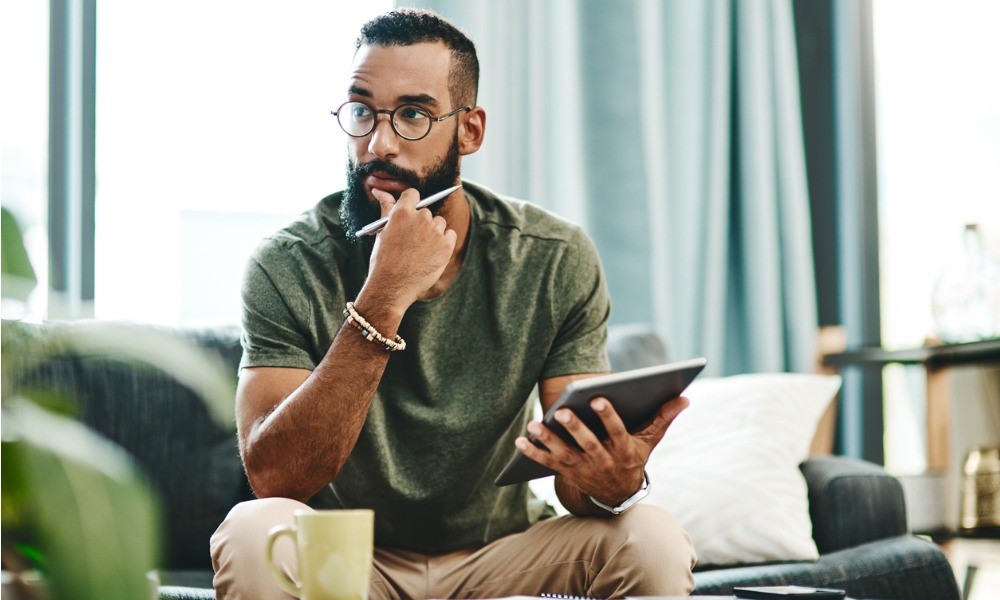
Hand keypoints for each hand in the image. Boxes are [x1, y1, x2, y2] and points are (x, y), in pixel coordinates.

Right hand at [366, 188, 456, 309]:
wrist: (392, 287)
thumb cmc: (383, 260)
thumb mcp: (383, 231)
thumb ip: (386, 207)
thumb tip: (379, 189)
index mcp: (402, 212)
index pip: (413, 194)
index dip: (412, 204)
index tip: (410, 215)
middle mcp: (420, 218)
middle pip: (426, 212)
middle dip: (421, 224)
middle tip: (412, 242)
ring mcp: (435, 231)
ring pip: (439, 223)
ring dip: (433, 233)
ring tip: (421, 251)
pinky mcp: (446, 245)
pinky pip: (451, 235)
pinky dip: (444, 243)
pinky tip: (432, 254)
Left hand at [515, 395, 688, 504]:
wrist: (618, 494)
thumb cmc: (633, 456)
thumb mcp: (649, 441)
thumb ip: (663, 418)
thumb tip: (684, 397)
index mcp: (623, 450)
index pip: (616, 432)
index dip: (607, 416)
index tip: (597, 398)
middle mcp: (602, 461)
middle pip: (587, 444)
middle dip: (575, 428)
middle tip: (562, 411)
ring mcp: (583, 469)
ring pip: (564, 454)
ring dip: (548, 440)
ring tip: (535, 424)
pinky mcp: (566, 473)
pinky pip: (547, 464)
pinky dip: (533, 453)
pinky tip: (520, 441)